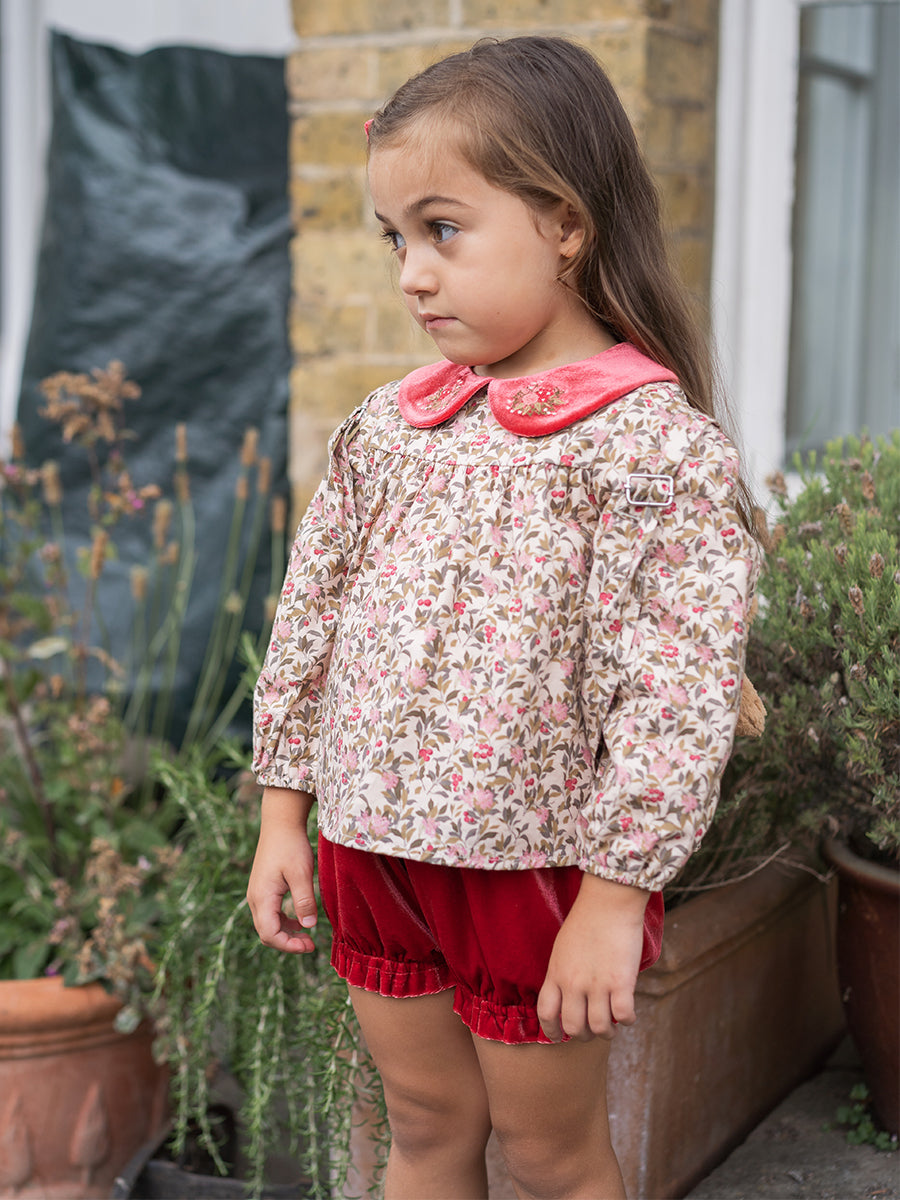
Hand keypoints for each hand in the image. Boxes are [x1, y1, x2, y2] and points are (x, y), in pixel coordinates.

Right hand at [247, 787, 318, 953]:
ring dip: (286, 934)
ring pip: (268, 924)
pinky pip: (270, 913)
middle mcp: (255, 898)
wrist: (280, 823)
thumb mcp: (301, 873)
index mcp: (262, 897)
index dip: (289, 946)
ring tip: (308, 937)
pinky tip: (300, 921)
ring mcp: (258, 893)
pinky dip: (284, 922)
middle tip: (311, 945)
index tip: (310, 945)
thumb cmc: (291, 845)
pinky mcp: (263, 888)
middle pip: (267, 933)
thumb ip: (304, 901)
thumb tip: (309, 926)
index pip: (269, 934)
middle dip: (288, 943)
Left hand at [537, 874, 649, 1041]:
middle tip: (593, 1031)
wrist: (607, 902)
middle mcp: (573, 983)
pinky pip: (623, 1016)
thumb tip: (568, 997)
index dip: (552, 1032)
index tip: (560, 1038)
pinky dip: (627, 1020)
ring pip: (599, 1028)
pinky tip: (628, 1014)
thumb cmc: (586, 921)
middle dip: (584, 1036)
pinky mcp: (621, 981)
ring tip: (612, 1026)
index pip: (546, 1013)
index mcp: (555, 974)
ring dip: (607, 1032)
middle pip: (573, 1027)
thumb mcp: (562, 949)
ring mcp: (597, 984)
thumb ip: (562, 974)